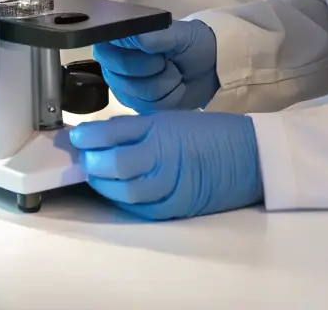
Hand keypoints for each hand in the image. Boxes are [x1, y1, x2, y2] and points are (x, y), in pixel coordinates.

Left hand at [69, 111, 261, 219]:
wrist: (251, 157)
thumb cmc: (211, 133)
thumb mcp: (171, 118)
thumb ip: (138, 129)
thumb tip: (102, 137)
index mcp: (162, 127)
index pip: (114, 132)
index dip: (88, 136)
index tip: (76, 137)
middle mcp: (164, 156)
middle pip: (115, 162)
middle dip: (92, 160)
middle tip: (83, 155)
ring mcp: (170, 185)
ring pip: (124, 189)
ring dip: (103, 183)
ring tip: (94, 174)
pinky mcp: (176, 207)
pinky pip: (140, 208)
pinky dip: (122, 200)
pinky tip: (114, 192)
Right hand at [93, 20, 217, 112]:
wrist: (209, 69)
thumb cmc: (191, 44)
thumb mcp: (179, 33)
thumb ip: (156, 35)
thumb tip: (137, 37)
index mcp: (118, 38)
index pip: (108, 48)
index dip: (134, 54)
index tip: (156, 52)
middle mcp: (113, 63)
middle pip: (122, 74)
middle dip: (154, 68)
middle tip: (168, 60)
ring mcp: (121, 86)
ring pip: (138, 92)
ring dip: (165, 83)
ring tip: (173, 72)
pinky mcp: (134, 105)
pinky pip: (147, 106)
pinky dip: (168, 97)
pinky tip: (173, 87)